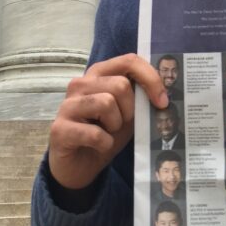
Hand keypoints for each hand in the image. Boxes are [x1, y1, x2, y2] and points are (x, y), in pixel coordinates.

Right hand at [48, 54, 166, 190]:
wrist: (78, 165)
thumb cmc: (105, 133)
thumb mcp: (127, 113)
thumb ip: (139, 98)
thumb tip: (165, 93)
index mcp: (99, 74)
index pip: (129, 60)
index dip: (150, 78)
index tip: (162, 101)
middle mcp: (80, 83)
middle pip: (121, 85)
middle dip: (129, 110)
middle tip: (121, 124)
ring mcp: (67, 105)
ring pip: (107, 103)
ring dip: (115, 126)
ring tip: (107, 133)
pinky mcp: (59, 129)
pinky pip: (96, 134)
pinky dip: (105, 144)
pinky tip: (98, 146)